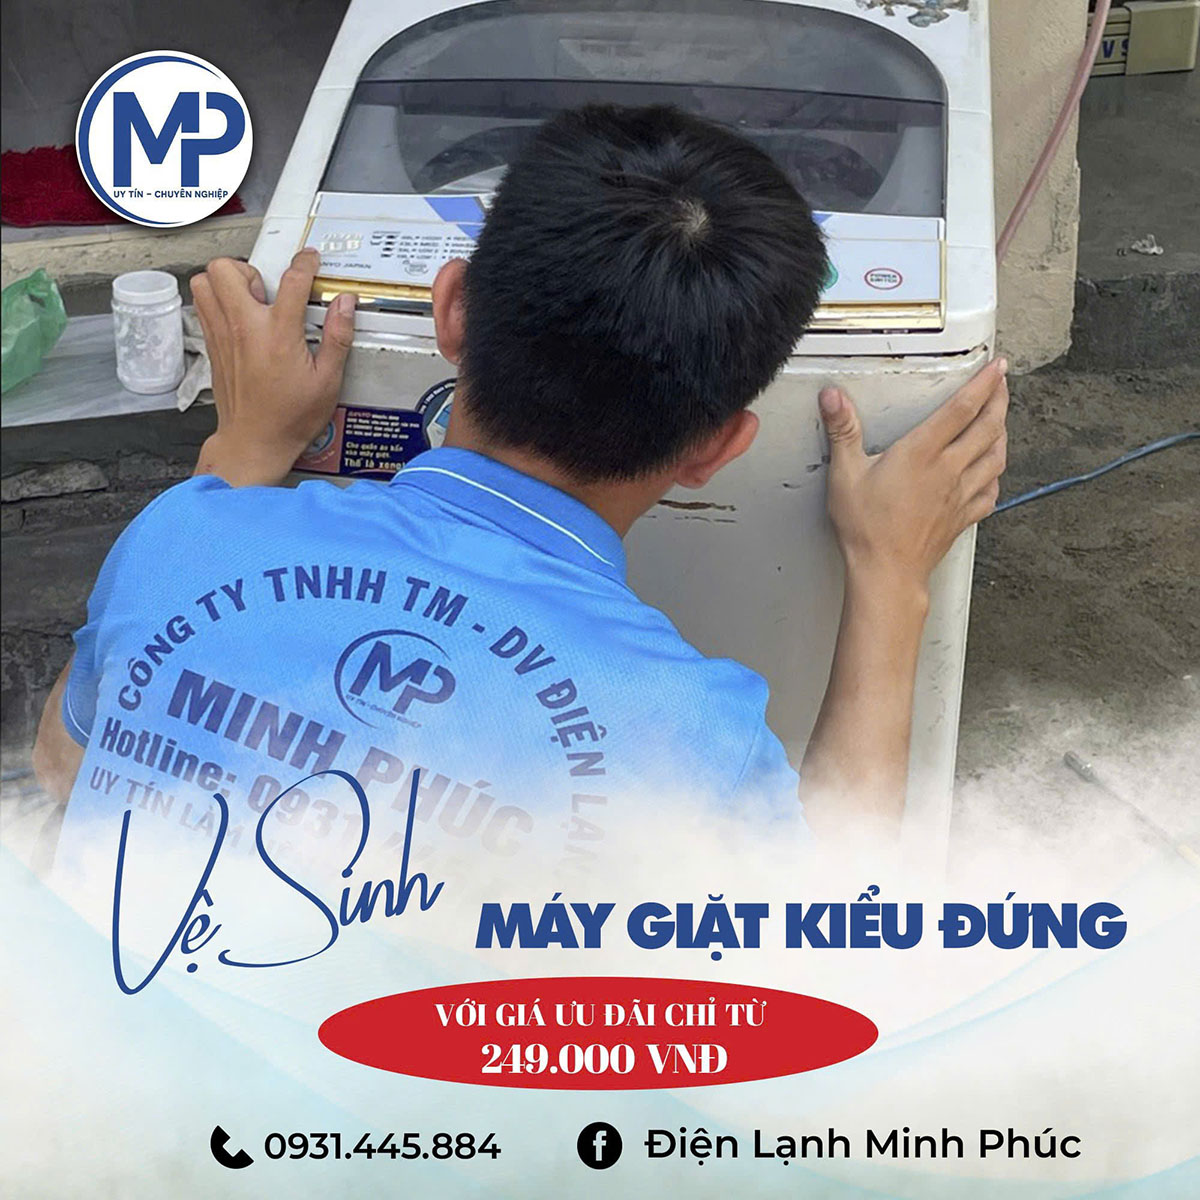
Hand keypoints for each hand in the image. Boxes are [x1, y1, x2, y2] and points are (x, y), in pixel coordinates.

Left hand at [190, 249, 356, 485]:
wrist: (254, 442)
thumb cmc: (289, 417)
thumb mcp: (328, 380)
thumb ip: (337, 336)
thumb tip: (344, 305)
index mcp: (278, 334)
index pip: (291, 281)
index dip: (305, 263)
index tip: (310, 261)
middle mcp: (244, 328)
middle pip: (227, 269)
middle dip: (250, 269)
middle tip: (268, 289)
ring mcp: (223, 335)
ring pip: (204, 281)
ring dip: (226, 282)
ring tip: (249, 300)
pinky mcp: (212, 345)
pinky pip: (202, 304)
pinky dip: (216, 300)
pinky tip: (239, 318)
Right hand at [818, 357, 1008, 597]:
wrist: (886, 573)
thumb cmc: (866, 529)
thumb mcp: (845, 475)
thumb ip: (843, 431)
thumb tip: (833, 399)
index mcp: (922, 453)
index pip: (962, 408)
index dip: (984, 383)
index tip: (997, 367)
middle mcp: (948, 470)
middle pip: (988, 427)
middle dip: (1000, 400)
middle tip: (1002, 385)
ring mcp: (959, 494)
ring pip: (996, 456)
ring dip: (1002, 434)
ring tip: (999, 421)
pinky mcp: (962, 517)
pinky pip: (991, 491)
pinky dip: (996, 475)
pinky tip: (991, 472)